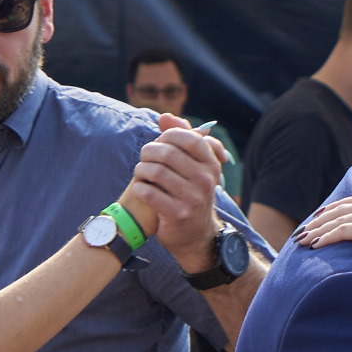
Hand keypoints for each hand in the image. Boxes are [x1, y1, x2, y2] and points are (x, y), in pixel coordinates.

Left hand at [115, 116, 225, 263]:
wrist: (195, 235)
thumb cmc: (189, 193)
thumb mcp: (193, 166)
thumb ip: (181, 138)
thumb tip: (165, 117)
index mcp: (211, 165)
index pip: (188, 138)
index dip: (167, 136)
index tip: (159, 143)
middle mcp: (205, 180)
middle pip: (167, 153)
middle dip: (149, 153)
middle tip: (145, 160)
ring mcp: (193, 199)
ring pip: (155, 171)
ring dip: (141, 171)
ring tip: (141, 174)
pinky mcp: (177, 215)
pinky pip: (149, 192)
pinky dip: (140, 189)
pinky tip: (142, 190)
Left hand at [295, 191, 351, 290]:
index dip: (338, 209)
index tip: (321, 218)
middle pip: (346, 207)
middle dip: (322, 218)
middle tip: (304, 229)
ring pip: (342, 218)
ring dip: (319, 229)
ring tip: (302, 240)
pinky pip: (346, 230)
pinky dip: (328, 236)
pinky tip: (315, 245)